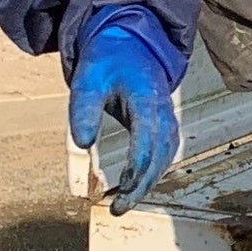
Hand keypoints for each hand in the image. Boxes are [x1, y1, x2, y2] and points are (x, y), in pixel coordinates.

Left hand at [68, 8, 186, 212]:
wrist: (130, 42)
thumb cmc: (109, 60)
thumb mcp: (88, 79)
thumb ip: (84, 110)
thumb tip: (83, 144)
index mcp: (146, 99)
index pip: (147, 141)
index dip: (136, 170)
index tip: (122, 192)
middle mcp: (163, 110)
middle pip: (160, 156)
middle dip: (142, 185)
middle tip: (119, 208)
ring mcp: (167, 116)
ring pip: (166, 156)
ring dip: (149, 181)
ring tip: (126, 201)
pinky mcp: (165, 122)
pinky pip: (166, 151)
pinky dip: (154, 170)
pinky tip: (138, 183)